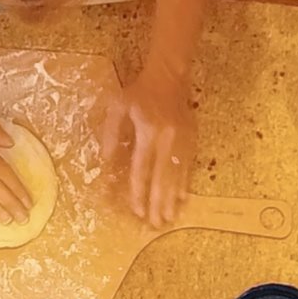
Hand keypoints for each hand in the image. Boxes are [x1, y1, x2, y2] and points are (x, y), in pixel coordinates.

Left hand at [97, 54, 196, 225]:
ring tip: (168, 217)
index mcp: (149, 131)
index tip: (136, 210)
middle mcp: (168, 138)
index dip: (138, 192)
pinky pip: (188, 165)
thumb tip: (105, 161)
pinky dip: (185, 183)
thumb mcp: (117, 106)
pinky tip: (183, 197)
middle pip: (162, 177)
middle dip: (158, 202)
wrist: (169, 75)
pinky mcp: (192, 138)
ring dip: (172, 198)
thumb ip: (110, 133)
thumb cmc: (139, 91)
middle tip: (155, 223)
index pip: (142, 169)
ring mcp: (183, 139)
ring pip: (177, 174)